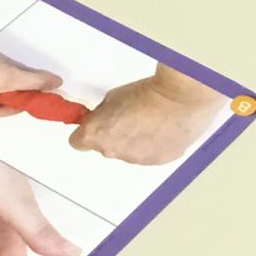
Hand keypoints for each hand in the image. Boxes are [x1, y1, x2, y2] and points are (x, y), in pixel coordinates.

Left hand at [68, 66, 224, 165]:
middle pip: (105, 148)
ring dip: (133, 141)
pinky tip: (160, 129)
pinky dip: (152, 145)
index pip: (77, 142)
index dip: (86, 132)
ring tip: (148, 121)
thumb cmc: (149, 94)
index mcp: (96, 135)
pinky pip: (148, 155)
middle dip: (112, 135)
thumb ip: (103, 113)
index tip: (93, 125)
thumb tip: (104, 117)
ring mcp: (135, 159)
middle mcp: (113, 151)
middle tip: (127, 117)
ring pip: (128, 153)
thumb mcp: (113, 96)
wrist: (178, 99)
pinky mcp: (156, 161)